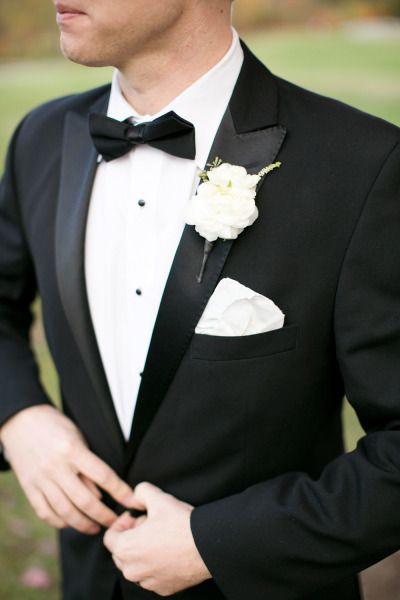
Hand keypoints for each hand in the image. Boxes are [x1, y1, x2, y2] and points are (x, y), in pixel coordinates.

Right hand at [0, 405, 135, 533]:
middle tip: (116, 523)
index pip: (103, 475)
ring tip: (95, 528)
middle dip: (104, 516)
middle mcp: (56, 467)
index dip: (120, 491)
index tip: (132, 502)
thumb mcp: (77, 437)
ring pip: (65, 511)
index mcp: (73, 450)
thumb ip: (88, 465)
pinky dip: (59, 522)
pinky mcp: (28, 487)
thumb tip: (100, 495)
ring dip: (83, 524)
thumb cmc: (57, 427)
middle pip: (85, 500)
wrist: (22, 422)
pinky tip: (70, 523)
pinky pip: (45, 512)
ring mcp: (41, 479)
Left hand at [104, 481, 211, 595]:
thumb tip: (134, 496)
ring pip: (136, 566)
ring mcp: (148, 582)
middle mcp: (132, 570)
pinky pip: (152, 576)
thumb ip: (140, 491)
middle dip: (131, 537)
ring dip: (143, 552)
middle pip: (121, 553)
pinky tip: (170, 551)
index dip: (122, 523)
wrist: (208, 546)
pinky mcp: (163, 589)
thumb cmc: (181, 523)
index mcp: (126, 549)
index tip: (136, 516)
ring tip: (161, 537)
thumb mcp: (158, 498)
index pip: (109, 537)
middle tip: (149, 524)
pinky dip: (156, 565)